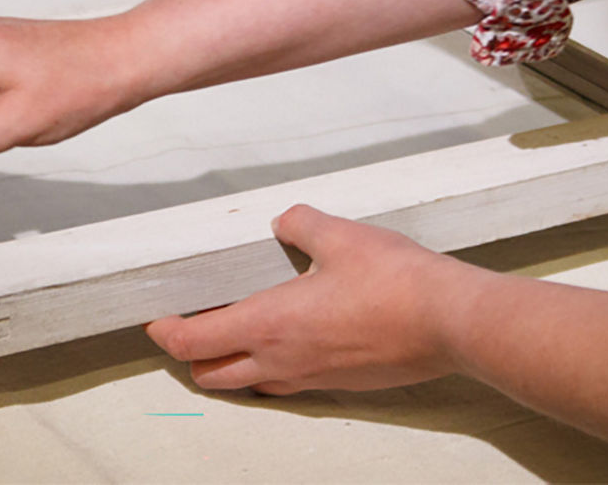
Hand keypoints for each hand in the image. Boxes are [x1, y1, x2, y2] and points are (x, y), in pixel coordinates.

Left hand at [146, 204, 477, 394]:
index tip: (157, 319)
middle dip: (192, 354)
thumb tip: (284, 221)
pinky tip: (288, 340)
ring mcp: (311, 379)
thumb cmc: (395, 282)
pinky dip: (269, 369)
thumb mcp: (339, 234)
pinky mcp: (339, 384)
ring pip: (249, 384)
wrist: (450, 322)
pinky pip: (287, 385)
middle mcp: (282, 361)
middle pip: (211, 374)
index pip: (193, 343)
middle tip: (191, 325)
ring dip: (230, 364)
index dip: (166, 333)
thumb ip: (300, 224)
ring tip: (235, 331)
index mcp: (269, 324)